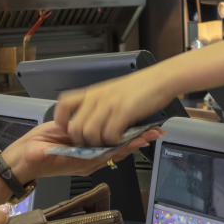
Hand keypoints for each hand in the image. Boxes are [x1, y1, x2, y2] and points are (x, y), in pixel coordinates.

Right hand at [2, 121, 163, 183]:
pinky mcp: (82, 143)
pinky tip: (128, 127)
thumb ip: (43, 153)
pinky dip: (118, 133)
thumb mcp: (36, 154)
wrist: (22, 162)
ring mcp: (86, 151)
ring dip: (131, 136)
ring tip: (150, 129)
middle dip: (136, 140)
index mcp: (80, 162)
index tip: (140, 138)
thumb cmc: (30, 159)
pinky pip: (104, 139)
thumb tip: (45, 152)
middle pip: (117, 148)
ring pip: (113, 143)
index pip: (108, 153)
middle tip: (154, 131)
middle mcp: (88, 158)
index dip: (124, 144)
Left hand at [53, 69, 174, 145]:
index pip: (63, 105)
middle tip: (94, 144)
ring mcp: (109, 104)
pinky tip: (121, 138)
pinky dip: (115, 142)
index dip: (62, 121)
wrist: (160, 78)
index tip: (69, 131)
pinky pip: (110, 135)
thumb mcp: (112, 92)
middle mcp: (97, 98)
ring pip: (90, 134)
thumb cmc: (140, 87)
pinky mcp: (123, 111)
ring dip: (100, 144)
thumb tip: (91, 125)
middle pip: (75, 127)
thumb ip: (99, 106)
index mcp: (92, 92)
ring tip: (110, 143)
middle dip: (83, 142)